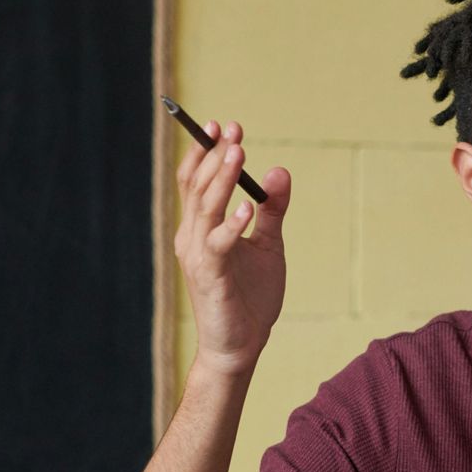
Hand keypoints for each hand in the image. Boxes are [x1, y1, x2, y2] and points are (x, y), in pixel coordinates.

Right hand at [173, 119, 291, 376]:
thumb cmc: (250, 297)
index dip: (205, 152)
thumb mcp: (268, 245)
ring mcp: (199, 257)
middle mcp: (192, 237)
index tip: (225, 126)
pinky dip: (232, 224)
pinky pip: (218, 245)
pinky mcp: (211, 277)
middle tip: (232, 130)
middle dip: (213, 155)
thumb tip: (279, 171)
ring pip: (204, 208)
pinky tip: (248, 208)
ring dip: (221, 179)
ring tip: (237, 152)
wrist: (240, 345)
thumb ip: (273, 210)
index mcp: (200, 228)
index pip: (196, 181)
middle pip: (197, 187)